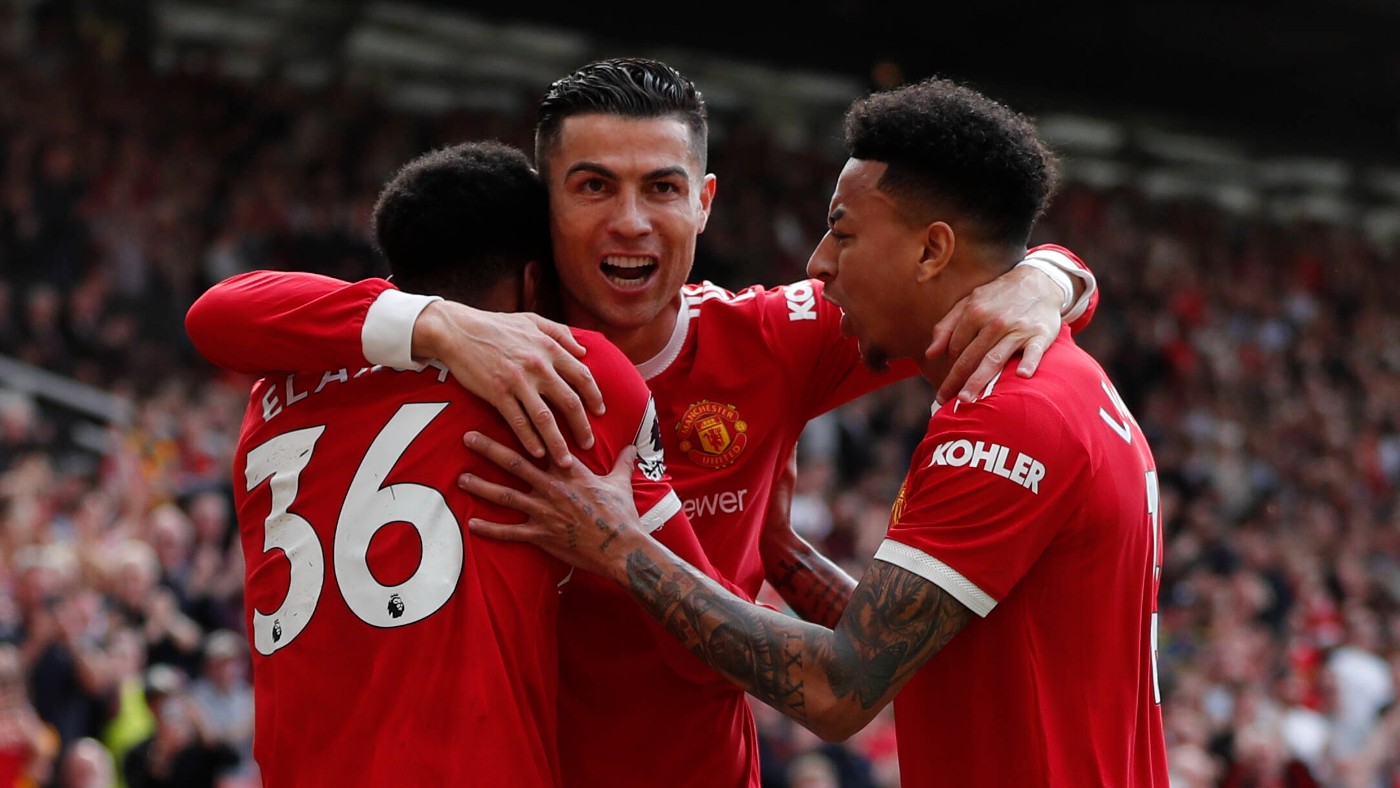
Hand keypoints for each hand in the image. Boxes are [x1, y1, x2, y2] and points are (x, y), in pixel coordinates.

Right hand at [414, 301, 605, 465]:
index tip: (600, 412)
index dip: (594, 396)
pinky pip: (518, 422)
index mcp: (549, 348)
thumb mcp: (532, 320)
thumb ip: (560, 333)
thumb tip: (583, 349)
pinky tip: (537, 454)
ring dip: (558, 443)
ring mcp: (518, 381)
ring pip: (545, 418)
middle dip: (582, 427)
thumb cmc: (496, 325)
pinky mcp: (497, 393)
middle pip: (570, 402)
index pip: (582, 376)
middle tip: (589, 444)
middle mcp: (538, 366)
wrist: (458, 330)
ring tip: (565, 462)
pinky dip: (530, 440)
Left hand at [457, 431, 640, 579]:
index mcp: (570, 471)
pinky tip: (472, 525)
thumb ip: (623, 463)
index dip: (524, 427)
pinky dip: (490, 529)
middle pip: (514, 463)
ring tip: (461, 479)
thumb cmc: (622, 515)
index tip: (506, 413)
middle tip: (467, 437)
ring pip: (505, 495)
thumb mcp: (622, 484)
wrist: (621, 547)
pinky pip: (510, 532)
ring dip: (481, 486)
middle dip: (489, 449)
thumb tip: (633, 448)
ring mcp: (544, 511)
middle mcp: (552, 487)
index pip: (543, 442)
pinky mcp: (541, 535)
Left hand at [926, 263, 1063, 403]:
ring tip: (966, 399)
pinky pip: (1034, 351)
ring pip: (994, 359)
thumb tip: (930, 354)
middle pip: (970, 357)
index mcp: (974, 312)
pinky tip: (1022, 375)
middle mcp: (994, 322)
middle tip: (945, 401)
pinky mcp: (1041, 334)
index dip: (949, 367)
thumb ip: (947, 327)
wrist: (1040, 281)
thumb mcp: (970, 302)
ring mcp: (1018, 329)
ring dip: (979, 380)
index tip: (945, 386)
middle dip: (956, 380)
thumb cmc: (999, 296)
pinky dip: (1029, 362)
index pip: (956, 347)